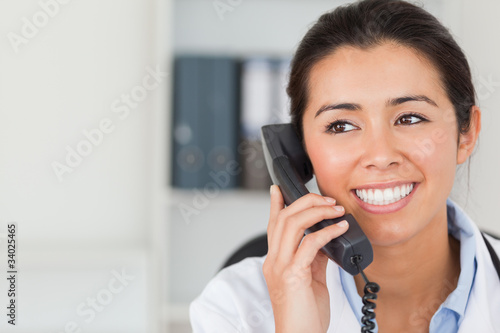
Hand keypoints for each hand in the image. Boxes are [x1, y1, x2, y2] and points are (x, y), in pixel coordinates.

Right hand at [262, 185, 348, 332]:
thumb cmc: (305, 316)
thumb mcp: (310, 280)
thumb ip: (314, 258)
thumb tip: (325, 239)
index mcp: (275, 261)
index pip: (273, 226)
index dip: (275, 205)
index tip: (278, 189)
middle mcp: (274, 261)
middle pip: (283, 218)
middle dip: (305, 202)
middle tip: (326, 199)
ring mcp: (281, 267)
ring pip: (292, 224)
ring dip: (316, 211)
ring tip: (335, 209)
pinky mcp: (293, 275)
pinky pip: (310, 244)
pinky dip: (327, 232)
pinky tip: (340, 228)